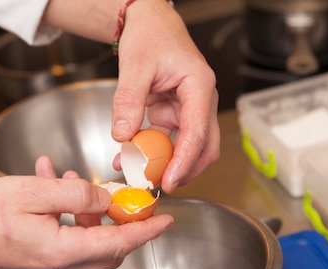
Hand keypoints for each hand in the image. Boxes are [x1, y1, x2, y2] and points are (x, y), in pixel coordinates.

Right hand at [0, 172, 173, 268]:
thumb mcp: (33, 193)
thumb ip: (75, 195)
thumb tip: (106, 197)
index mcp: (62, 253)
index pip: (119, 244)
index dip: (146, 230)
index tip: (166, 219)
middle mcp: (59, 268)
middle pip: (107, 247)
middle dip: (117, 218)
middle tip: (119, 195)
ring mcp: (48, 268)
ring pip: (86, 241)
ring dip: (85, 210)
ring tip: (68, 179)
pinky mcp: (38, 262)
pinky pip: (64, 239)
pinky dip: (66, 215)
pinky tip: (51, 186)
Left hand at [111, 0, 220, 192]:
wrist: (149, 23)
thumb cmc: (150, 36)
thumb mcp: (135, 66)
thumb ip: (128, 101)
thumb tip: (123, 136)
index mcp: (199, 86)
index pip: (197, 132)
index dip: (184, 161)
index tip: (168, 181)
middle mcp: (201, 101)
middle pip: (204, 146)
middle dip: (185, 170)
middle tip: (159, 187)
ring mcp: (190, 109)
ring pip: (188, 147)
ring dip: (167, 164)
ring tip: (139, 175)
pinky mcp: (176, 114)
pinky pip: (168, 140)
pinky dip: (152, 153)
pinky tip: (131, 158)